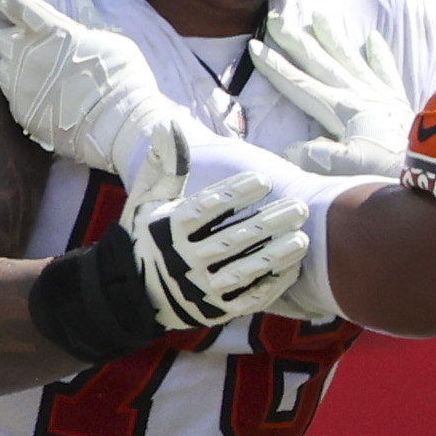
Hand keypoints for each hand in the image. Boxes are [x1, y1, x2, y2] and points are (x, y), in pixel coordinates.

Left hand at [0, 0, 181, 179]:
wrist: (118, 124)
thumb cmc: (123, 78)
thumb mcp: (109, 42)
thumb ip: (81, 36)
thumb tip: (74, 38)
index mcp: (53, 31)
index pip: (20, 5)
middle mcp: (29, 54)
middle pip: (3, 38)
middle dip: (17, 41)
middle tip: (36, 49)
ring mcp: (21, 85)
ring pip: (2, 68)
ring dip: (16, 67)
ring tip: (37, 76)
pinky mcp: (19, 111)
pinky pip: (11, 96)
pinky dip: (22, 94)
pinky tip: (42, 99)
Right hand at [126, 124, 306, 330]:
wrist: (133, 293)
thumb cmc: (148, 236)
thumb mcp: (148, 200)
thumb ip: (165, 165)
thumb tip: (169, 126)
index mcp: (169, 230)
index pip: (205, 210)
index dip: (235, 194)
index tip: (264, 180)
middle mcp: (184, 260)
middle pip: (232, 240)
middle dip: (268, 224)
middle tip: (300, 208)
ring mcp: (200, 288)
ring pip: (243, 271)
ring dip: (275, 255)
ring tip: (302, 238)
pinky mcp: (213, 310)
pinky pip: (247, 298)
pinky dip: (270, 284)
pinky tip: (291, 266)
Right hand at [251, 0, 417, 179]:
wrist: (432, 163)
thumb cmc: (387, 168)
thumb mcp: (346, 167)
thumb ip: (315, 155)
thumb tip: (291, 149)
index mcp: (339, 109)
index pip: (299, 83)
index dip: (276, 66)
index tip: (256, 47)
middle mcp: (356, 93)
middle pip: (319, 62)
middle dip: (295, 40)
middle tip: (276, 17)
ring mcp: (378, 92)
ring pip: (348, 57)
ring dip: (331, 35)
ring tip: (319, 13)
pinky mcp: (397, 97)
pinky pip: (385, 68)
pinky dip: (377, 52)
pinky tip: (371, 38)